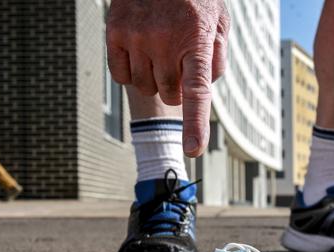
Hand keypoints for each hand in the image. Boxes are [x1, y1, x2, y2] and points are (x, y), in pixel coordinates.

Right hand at [107, 0, 229, 156]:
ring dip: (154, 79)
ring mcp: (136, 37)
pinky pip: (121, 76)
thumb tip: (205, 87)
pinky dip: (131, 72)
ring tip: (160, 51)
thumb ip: (217, 58)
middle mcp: (164, 41)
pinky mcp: (115, 33)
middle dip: (177, 87)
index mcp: (195, 40)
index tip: (191, 148)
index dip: (195, 123)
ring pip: (145, 88)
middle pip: (170, 95)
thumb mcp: (219, 21)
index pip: (196, 91)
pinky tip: (140, 51)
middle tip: (179, 63)